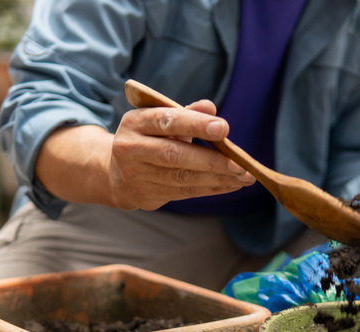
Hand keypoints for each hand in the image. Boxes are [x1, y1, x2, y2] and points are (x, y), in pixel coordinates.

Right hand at [108, 99, 255, 209]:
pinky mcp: (146, 195)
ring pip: (182, 178)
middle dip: (211, 160)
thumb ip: (186, 113)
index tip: (223, 129)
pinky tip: (230, 184)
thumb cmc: (149, 140)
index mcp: (135, 122)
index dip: (196, 125)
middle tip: (240, 164)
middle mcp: (131, 148)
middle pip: (174, 155)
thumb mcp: (161, 121)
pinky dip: (211, 188)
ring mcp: (136, 175)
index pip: (167, 121)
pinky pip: (184, 192)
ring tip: (243, 177)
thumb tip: (210, 107)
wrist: (116, 173)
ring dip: (217, 178)